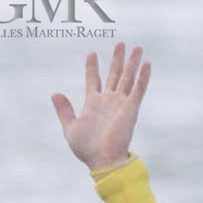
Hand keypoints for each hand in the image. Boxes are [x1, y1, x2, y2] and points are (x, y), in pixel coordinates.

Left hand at [50, 42, 150, 170]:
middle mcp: (108, 101)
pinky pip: (138, 89)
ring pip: (127, 78)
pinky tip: (147, 64)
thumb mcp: (70, 127)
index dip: (92, 67)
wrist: (102, 159)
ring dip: (132, 63)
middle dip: (117, 59)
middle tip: (120, 44)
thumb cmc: (86, 148)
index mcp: (93, 104)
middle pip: (114, 75)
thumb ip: (64, 110)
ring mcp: (120, 103)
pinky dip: (143, 77)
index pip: (93, 80)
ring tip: (137, 47)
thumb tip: (55, 93)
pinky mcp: (131, 109)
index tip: (91, 53)